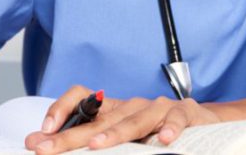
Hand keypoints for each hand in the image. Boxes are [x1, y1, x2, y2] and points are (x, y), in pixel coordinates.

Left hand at [23, 85, 221, 153]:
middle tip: (45, 148)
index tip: (42, 133)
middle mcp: (132, 105)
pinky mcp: (184, 113)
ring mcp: (158, 108)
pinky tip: (164, 141)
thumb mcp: (124, 136)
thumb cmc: (158, 132)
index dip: (60, 109)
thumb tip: (44, 144)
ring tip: (97, 146)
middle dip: (70, 135)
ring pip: (134, 120)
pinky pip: (175, 119)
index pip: (82, 98)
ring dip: (115, 133)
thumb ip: (91, 138)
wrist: (204, 123)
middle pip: (98, 118)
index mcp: (114, 109)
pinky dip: (169, 129)